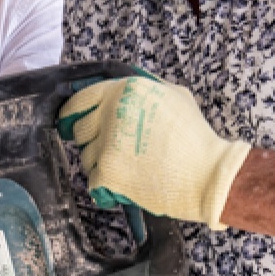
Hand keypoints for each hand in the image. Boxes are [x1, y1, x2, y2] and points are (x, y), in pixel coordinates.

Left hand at [58, 76, 250, 229]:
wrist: (207, 175)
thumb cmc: (194, 137)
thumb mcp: (173, 95)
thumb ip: (142, 88)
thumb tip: (117, 88)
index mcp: (126, 90)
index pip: (81, 98)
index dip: (71, 112)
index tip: (67, 122)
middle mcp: (113, 112)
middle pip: (80, 130)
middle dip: (93, 141)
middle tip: (117, 151)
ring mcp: (108, 142)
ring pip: (85, 157)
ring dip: (102, 165)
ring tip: (132, 169)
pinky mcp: (108, 171)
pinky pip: (93, 181)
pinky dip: (106, 187)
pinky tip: (127, 185)